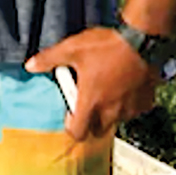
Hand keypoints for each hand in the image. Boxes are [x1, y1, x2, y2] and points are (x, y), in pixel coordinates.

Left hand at [26, 28, 159, 139]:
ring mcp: (130, 109)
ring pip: (116, 120)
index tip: (70, 111)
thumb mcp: (72, 48)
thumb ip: (49, 59)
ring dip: (109, 111)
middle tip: (87, 99)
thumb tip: (29, 66)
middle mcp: (111, 112)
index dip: (71, 126)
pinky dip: (127, 103)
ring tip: (105, 87)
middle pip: (97, 130)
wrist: (141, 41)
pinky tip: (123, 84)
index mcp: (91, 102)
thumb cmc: (105, 46)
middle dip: (91, 121)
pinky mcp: (146, 103)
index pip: (78, 133)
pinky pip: (133, 110)